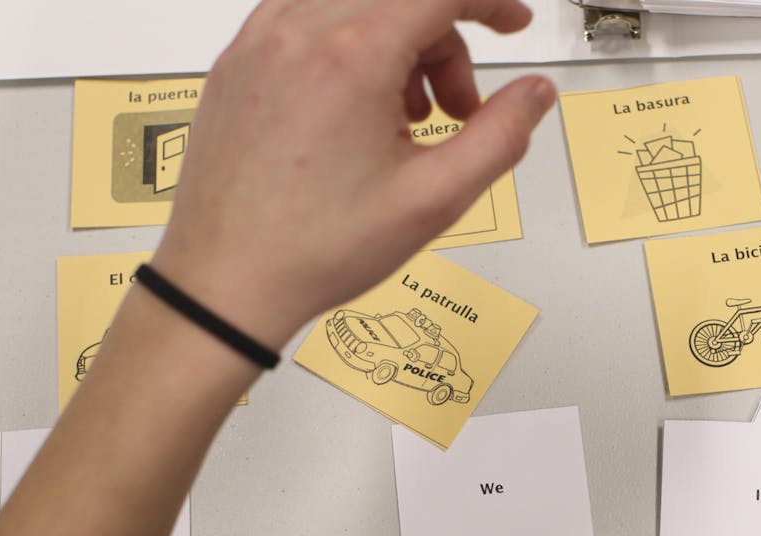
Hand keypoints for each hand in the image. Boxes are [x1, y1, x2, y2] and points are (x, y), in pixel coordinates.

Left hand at [152, 0, 555, 351]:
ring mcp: (260, 41)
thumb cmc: (314, 249)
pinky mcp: (237, 62)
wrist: (225, 283)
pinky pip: (308, 23)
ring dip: (397, 45)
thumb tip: (535, 94)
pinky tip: (357, 117)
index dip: (490, 2)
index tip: (512, 24)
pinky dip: (349, 49)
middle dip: (445, 41)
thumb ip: (499, 136)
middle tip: (459, 111)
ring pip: (354, 6)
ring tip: (405, 123)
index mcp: (352, 54)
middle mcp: (299, 30)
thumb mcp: (434, 199)